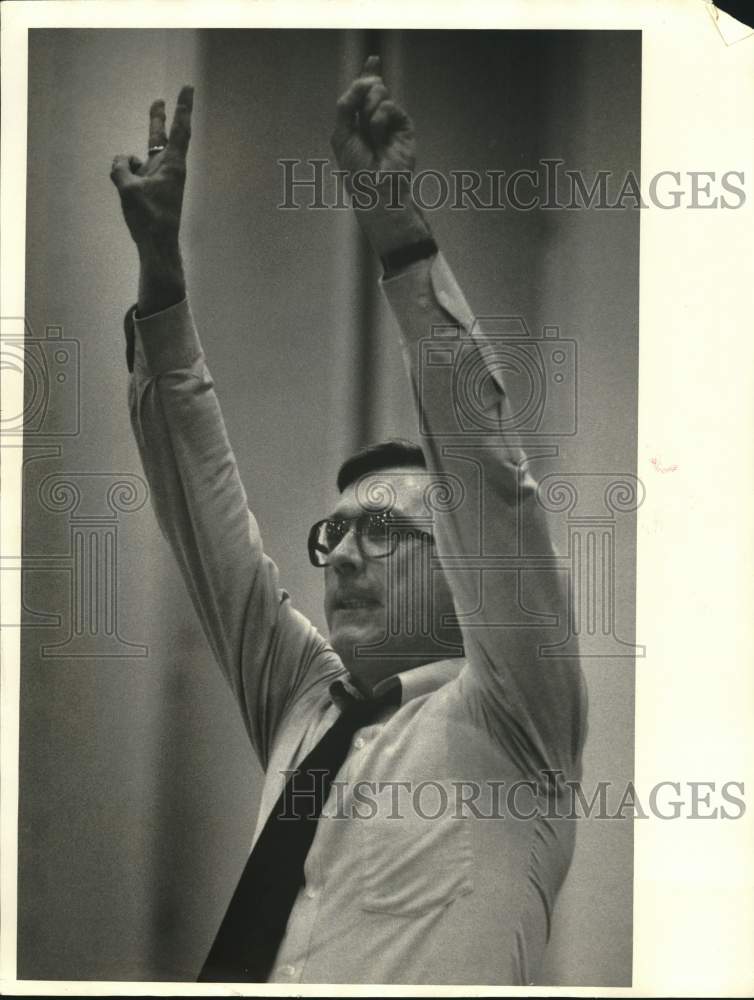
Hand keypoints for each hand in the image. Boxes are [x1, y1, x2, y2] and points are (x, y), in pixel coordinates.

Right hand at [110, 86, 193, 250]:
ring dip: (131, 166)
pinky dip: (126, 178)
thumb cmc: (149, 217)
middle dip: (157, 119)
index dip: (182, 107)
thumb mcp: (127, 188)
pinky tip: (128, 196)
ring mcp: (161, 179)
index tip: (187, 88)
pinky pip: (133, 174)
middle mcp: (169, 168)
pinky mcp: (153, 189)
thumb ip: (120, 167)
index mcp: (173, 165)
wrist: (158, 246)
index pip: (179, 129)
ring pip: (141, 160)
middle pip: (161, 137)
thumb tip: (122, 160)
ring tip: (135, 195)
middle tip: (158, 100)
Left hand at [331, 57, 430, 256]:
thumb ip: (347, 104)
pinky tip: (380, 136)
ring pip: (380, 93)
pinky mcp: (404, 128)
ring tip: (371, 134)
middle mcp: (375, 120)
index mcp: (358, 122)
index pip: (363, 94)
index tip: (373, 60)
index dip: (366, 77)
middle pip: (371, 87)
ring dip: (369, 110)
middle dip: (362, 94)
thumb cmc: (355, 170)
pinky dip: (380, 119)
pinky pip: (390, 107)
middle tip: (361, 116)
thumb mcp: (341, 133)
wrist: (376, 189)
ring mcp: (391, 123)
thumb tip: (364, 82)